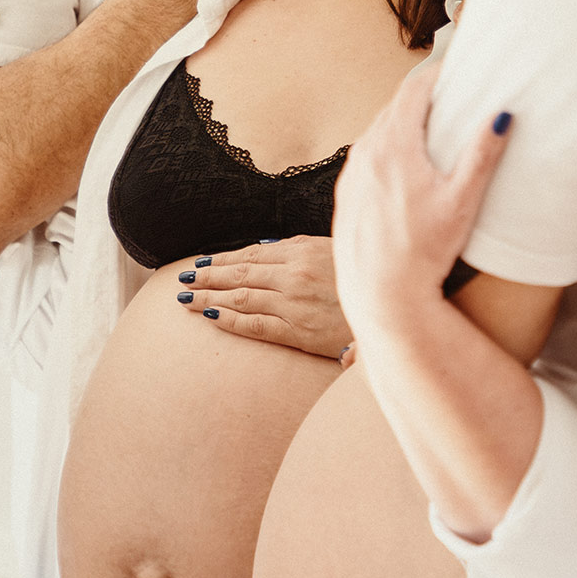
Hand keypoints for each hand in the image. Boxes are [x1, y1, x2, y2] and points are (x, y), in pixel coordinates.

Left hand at [174, 236, 349, 357]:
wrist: (393, 307)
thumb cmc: (364, 277)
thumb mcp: (333, 249)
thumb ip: (298, 246)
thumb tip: (262, 248)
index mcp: (302, 251)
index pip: (250, 255)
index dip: (222, 258)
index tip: (200, 261)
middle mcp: (293, 274)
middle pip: (239, 274)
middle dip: (207, 276)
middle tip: (183, 278)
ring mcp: (294, 303)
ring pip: (240, 298)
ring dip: (209, 296)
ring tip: (186, 297)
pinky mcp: (298, 330)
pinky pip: (256, 325)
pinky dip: (230, 320)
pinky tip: (210, 317)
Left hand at [332, 67, 510, 331]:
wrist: (381, 295)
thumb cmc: (424, 251)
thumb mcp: (461, 201)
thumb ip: (482, 155)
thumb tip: (502, 115)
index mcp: (394, 145)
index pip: (414, 90)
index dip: (436, 74)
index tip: (456, 68)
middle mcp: (366, 151)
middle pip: (395, 108)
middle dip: (423, 97)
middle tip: (451, 94)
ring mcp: (352, 172)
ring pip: (379, 131)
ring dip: (404, 123)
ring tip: (432, 126)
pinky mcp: (346, 192)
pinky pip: (367, 155)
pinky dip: (387, 148)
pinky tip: (405, 163)